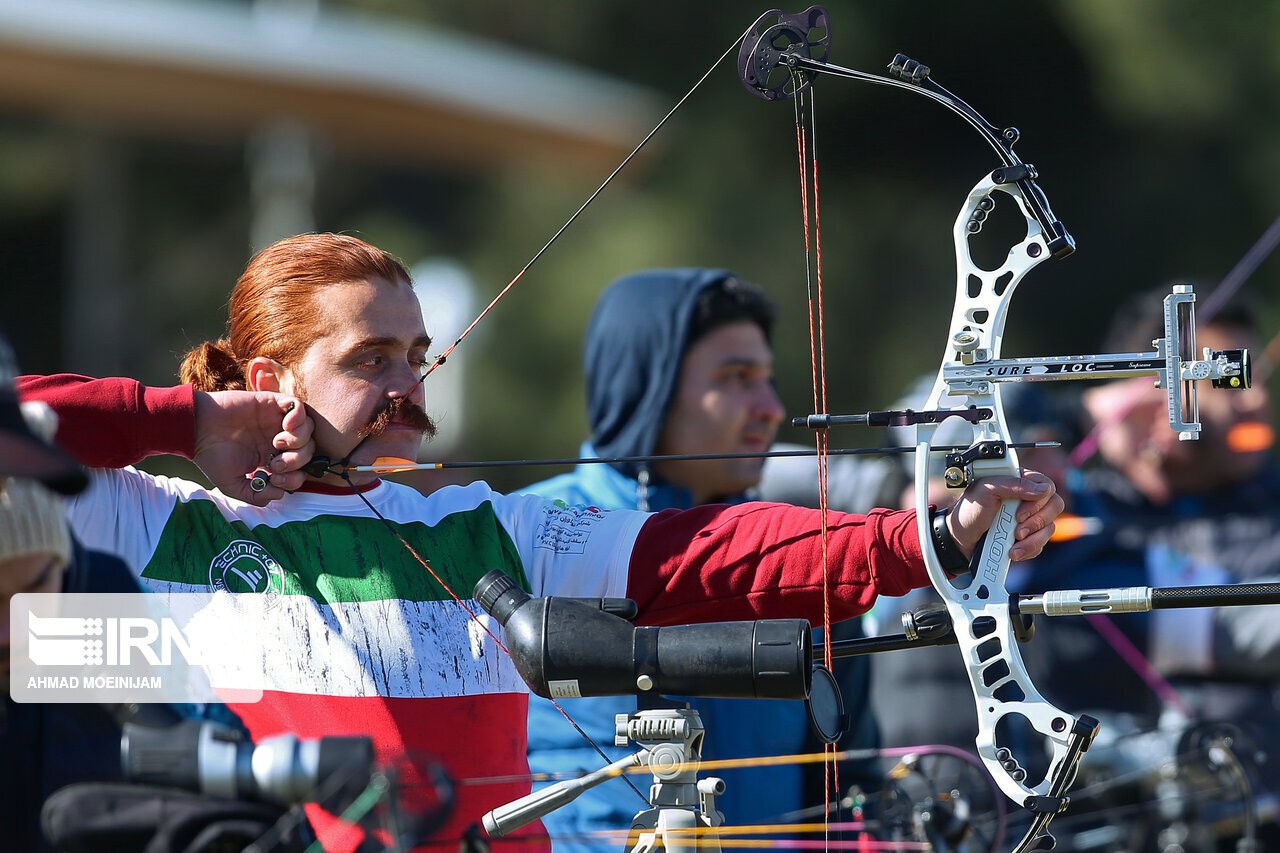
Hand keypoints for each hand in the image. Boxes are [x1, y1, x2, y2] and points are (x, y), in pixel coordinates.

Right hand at [193, 391, 314, 503]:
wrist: (195, 430)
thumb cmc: (211, 456)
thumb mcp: (233, 485)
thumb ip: (256, 495)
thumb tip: (281, 494)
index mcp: (271, 457)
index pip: (300, 469)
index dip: (295, 478)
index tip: (275, 479)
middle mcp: (277, 439)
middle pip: (308, 450)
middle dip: (298, 461)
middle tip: (275, 463)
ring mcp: (276, 420)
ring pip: (308, 429)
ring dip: (300, 440)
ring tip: (277, 443)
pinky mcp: (271, 403)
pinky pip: (298, 406)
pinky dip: (299, 418)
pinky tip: (285, 427)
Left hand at [947, 470, 1061, 561]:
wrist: (960, 540)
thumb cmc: (969, 512)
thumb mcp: (985, 489)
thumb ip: (1013, 484)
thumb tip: (1043, 489)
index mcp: (1018, 482)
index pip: (1047, 486)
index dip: (1038, 501)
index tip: (1019, 513)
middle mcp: (1027, 499)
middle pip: (1055, 506)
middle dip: (1036, 522)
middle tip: (1017, 529)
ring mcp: (1029, 519)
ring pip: (1049, 528)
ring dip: (1032, 539)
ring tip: (1013, 544)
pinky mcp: (1028, 537)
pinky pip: (1041, 544)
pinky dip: (1028, 549)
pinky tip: (1012, 551)